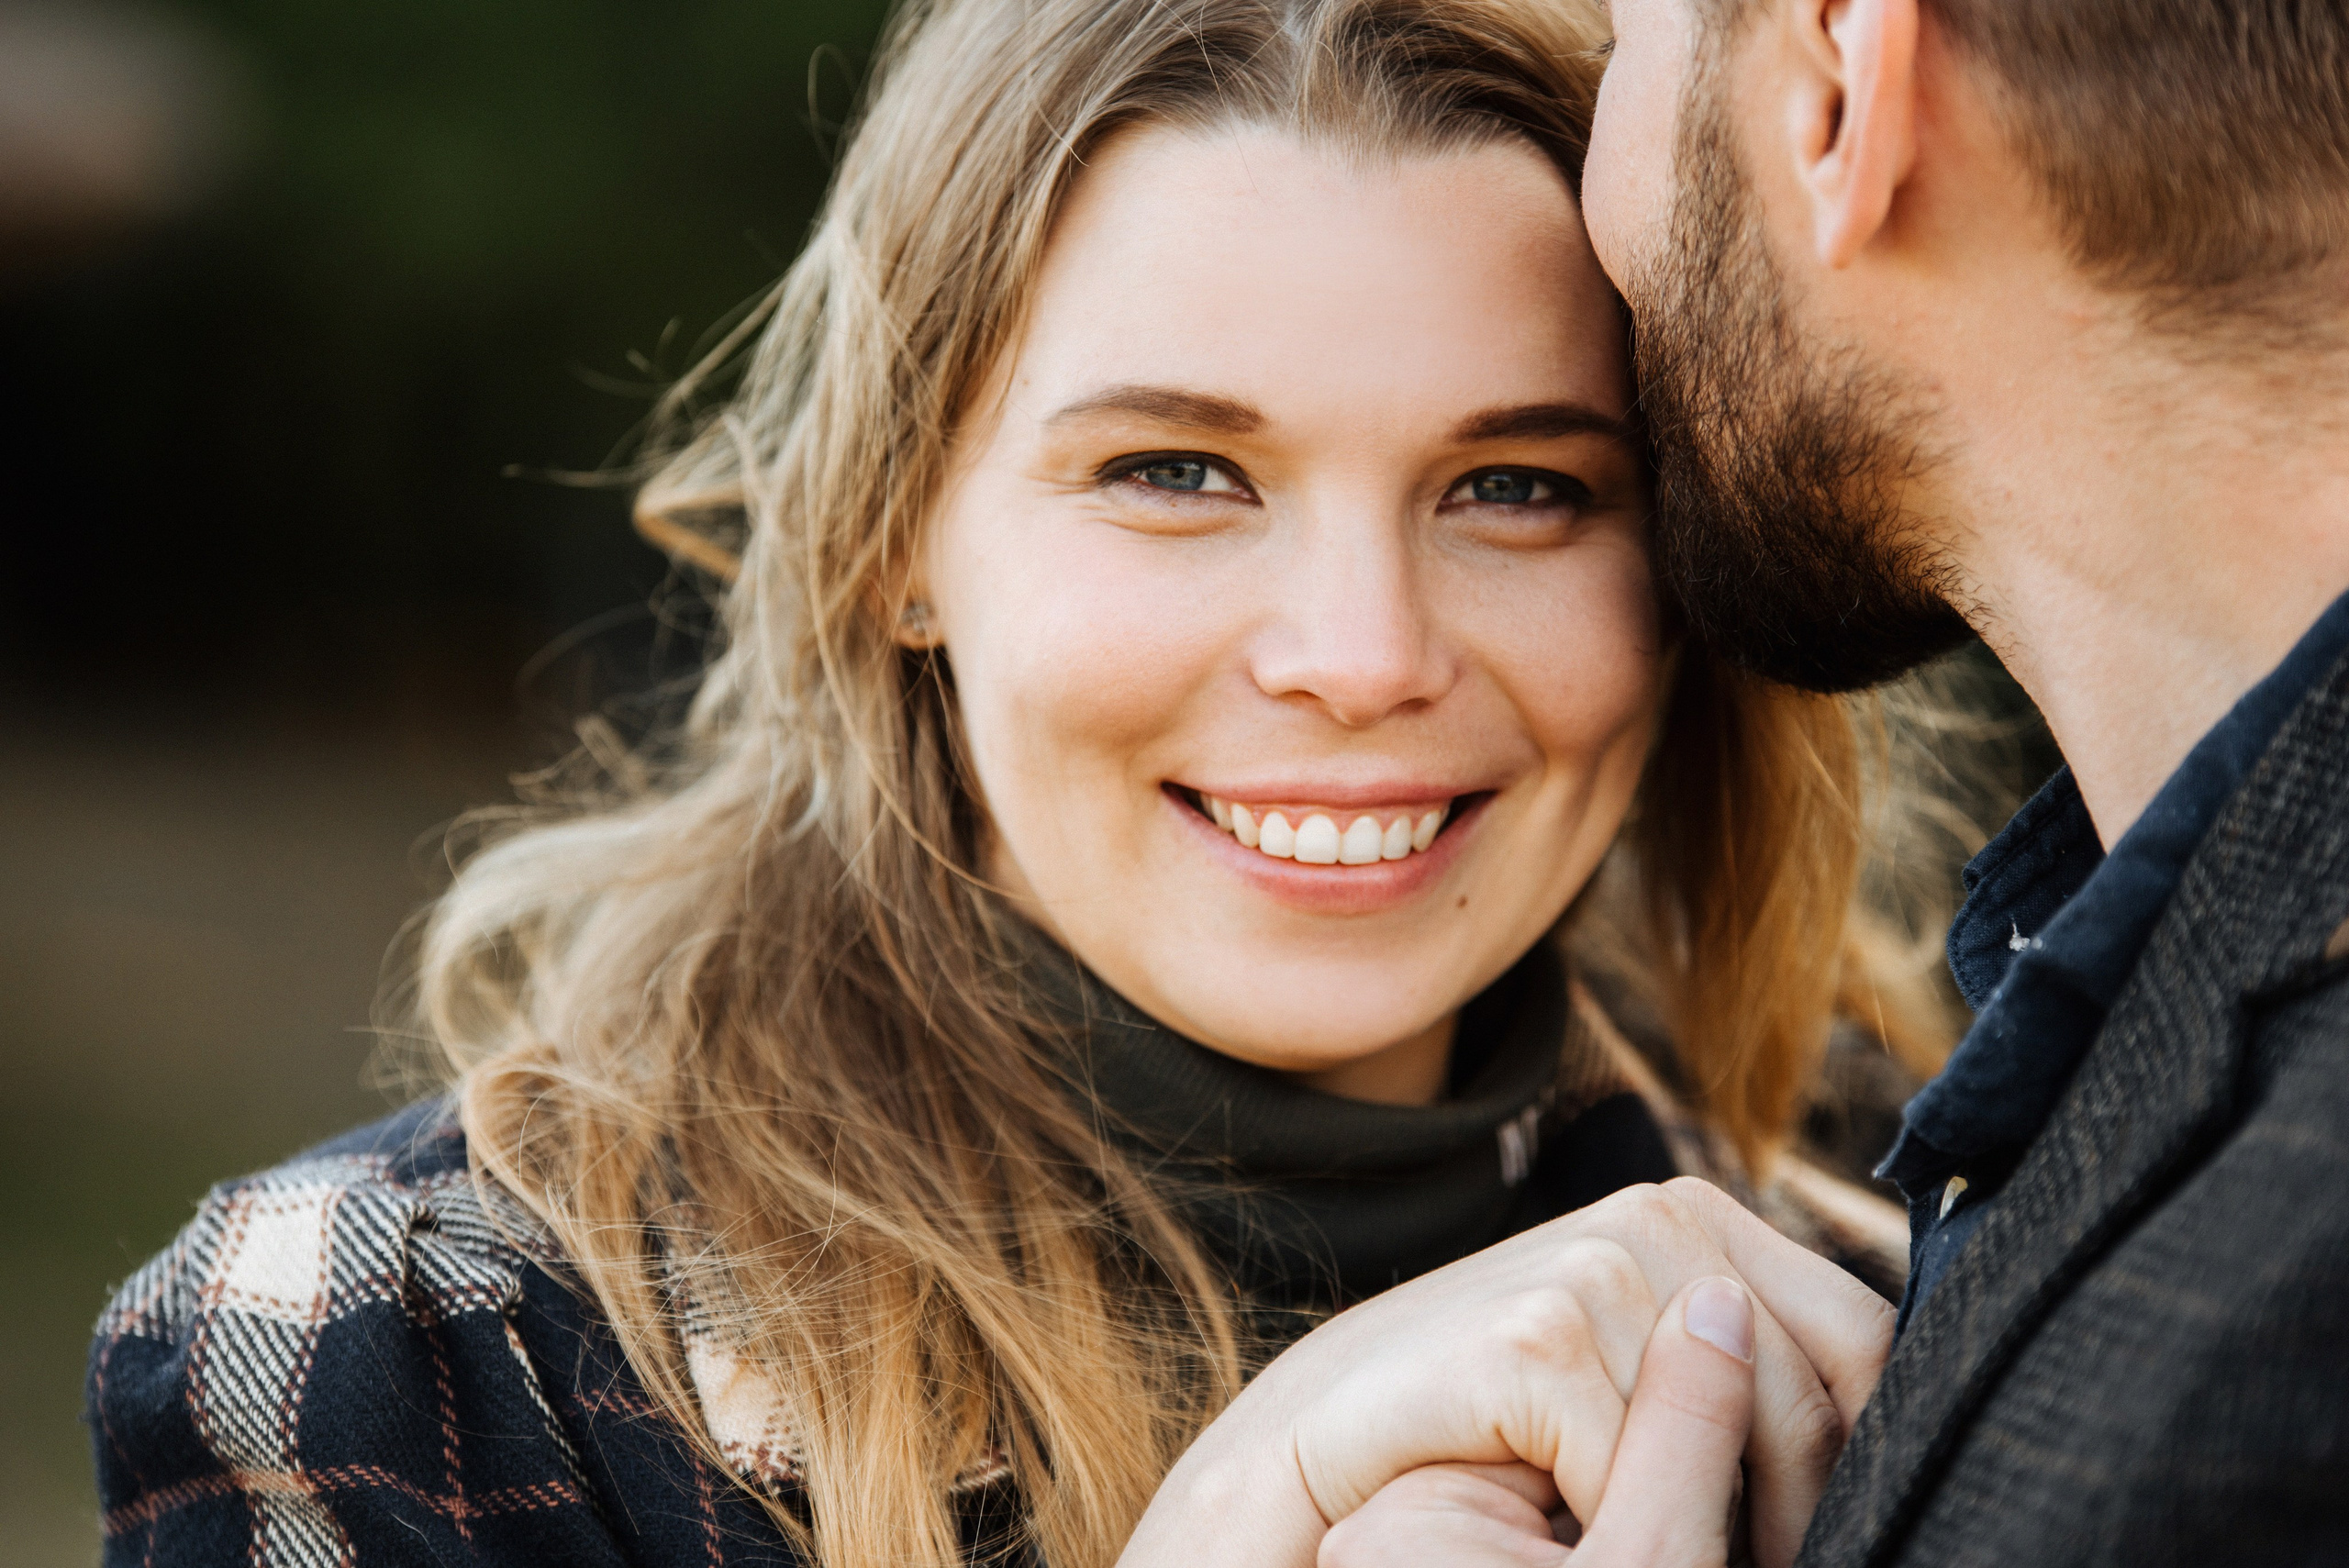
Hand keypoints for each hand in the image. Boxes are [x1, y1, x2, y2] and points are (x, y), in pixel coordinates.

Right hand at [1119, 1179, 1889, 1567]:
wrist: (1314, 1462)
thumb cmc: (1486, 1437)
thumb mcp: (1637, 1394)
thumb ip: (1742, 1382)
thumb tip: (1897, 1427)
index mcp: (1696, 1220)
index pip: (1866, 1336)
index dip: (1873, 1449)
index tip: (1837, 1538)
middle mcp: (1662, 1217)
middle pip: (1825, 1391)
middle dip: (1806, 1514)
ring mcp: (1599, 1265)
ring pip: (1755, 1438)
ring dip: (1723, 1535)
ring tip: (1645, 1554)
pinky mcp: (1539, 1335)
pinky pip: (1646, 1473)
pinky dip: (1616, 1529)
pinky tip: (1566, 1538)